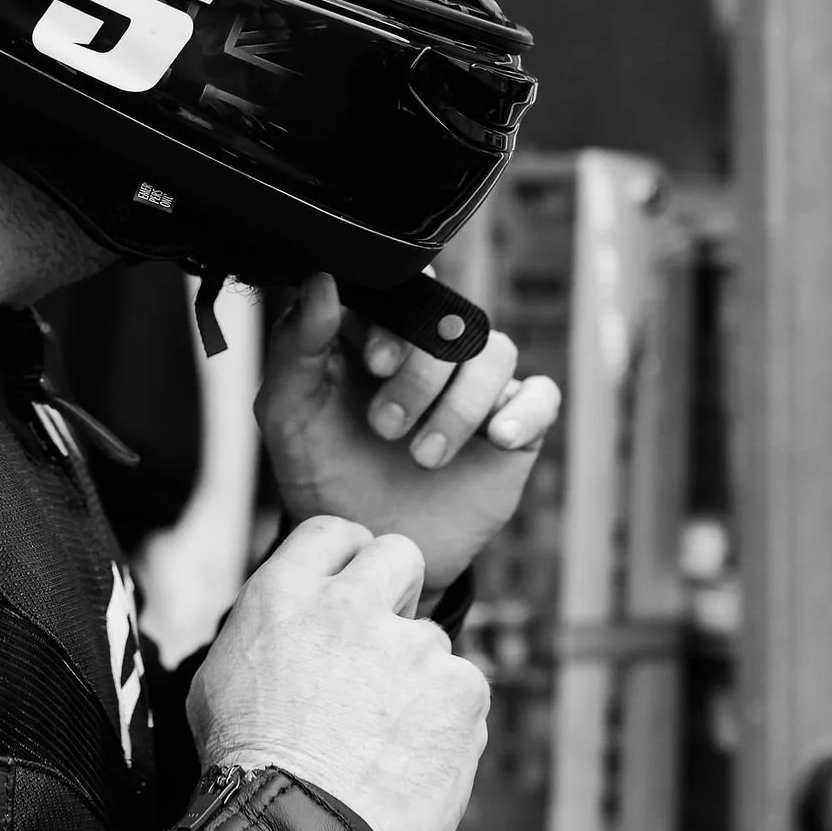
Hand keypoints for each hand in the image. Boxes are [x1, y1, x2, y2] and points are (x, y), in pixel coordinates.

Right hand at [190, 515, 488, 830]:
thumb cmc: (248, 771)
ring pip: (432, 642)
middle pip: (399, 556)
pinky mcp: (461, 689)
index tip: (354, 587)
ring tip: (382, 741)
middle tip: (382, 648)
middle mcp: (352, 605)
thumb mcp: (221, 680)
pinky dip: (447, 724)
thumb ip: (268, 633)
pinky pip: (464, 693)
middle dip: (397, 593)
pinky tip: (411, 761)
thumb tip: (291, 625)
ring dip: (417, 678)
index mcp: (284, 595)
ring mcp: (412, 645)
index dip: (348, 557)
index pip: (333, 532)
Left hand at [257, 274, 559, 602]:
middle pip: (453, 321)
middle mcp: (432, 352)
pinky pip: (542, 396)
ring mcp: (475, 387)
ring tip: (425, 457)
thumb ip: (296, 347)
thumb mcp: (289, 414)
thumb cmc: (322, 474)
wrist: (366, 549)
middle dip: (421, 375)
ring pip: (497, 353)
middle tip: (386, 428)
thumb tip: (321, 282)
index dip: (396, 319)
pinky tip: (498, 439)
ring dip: (462, 404)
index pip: (405, 288)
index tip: (374, 364)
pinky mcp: (513, 425)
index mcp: (379, 332)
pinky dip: (525, 412)